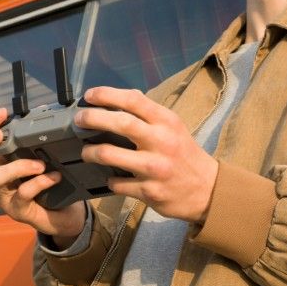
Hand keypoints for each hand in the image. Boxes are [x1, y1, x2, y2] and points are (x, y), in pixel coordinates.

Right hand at [0, 108, 86, 243]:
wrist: (62, 214)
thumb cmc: (47, 182)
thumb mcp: (38, 158)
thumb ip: (34, 142)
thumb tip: (41, 112)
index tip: (2, 113)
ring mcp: (3, 196)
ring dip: (18, 166)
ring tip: (40, 163)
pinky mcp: (17, 211)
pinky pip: (23, 193)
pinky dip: (39, 182)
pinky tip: (54, 177)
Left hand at [77, 87, 218, 222]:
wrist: (207, 189)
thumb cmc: (184, 153)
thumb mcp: (173, 126)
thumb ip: (148, 113)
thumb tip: (120, 96)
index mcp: (166, 121)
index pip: (133, 100)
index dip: (107, 94)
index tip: (89, 95)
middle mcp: (161, 141)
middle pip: (121, 123)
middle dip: (93, 118)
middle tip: (79, 120)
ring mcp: (155, 167)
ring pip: (112, 155)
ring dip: (92, 152)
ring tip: (86, 152)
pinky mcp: (150, 191)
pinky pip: (118, 184)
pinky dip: (110, 180)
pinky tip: (109, 177)